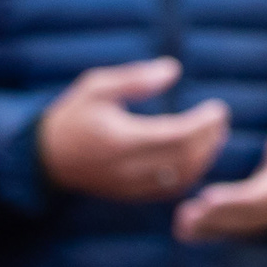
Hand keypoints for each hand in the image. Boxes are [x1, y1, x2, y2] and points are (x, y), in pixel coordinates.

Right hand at [36, 55, 231, 203]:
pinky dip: (189, 174)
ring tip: (216, 135)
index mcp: (122, 140)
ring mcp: (130, 187)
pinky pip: (168, 190)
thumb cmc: (73, 116)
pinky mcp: (129, 196)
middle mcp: (129, 169)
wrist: (45, 159)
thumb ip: (136, 79)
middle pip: (184, 161)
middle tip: (222, 119)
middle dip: (210, 140)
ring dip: (204, 159)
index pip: (176, 137)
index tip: (218, 108)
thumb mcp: (97, 86)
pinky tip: (197, 156)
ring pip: (180, 179)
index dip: (203, 125)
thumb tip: (173, 70)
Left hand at [174, 97, 266, 242]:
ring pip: (236, 227)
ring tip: (180, 226)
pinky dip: (209, 231)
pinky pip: (231, 227)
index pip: (259, 199)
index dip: (234, 201)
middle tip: (184, 217)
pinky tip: (184, 232)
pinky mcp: (254, 218)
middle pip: (242, 218)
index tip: (207, 198)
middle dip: (215, 219)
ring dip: (208, 228)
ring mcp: (266, 216)